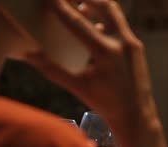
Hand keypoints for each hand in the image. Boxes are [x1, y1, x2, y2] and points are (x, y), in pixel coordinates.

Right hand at [25, 0, 151, 126]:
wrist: (136, 116)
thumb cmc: (106, 104)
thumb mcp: (77, 87)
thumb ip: (52, 69)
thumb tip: (30, 54)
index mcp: (105, 52)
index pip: (78, 22)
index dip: (61, 8)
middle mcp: (122, 43)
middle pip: (104, 6)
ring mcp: (133, 44)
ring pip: (115, 14)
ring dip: (98, 6)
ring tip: (82, 6)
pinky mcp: (138, 48)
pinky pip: (121, 26)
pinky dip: (107, 20)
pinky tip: (96, 26)